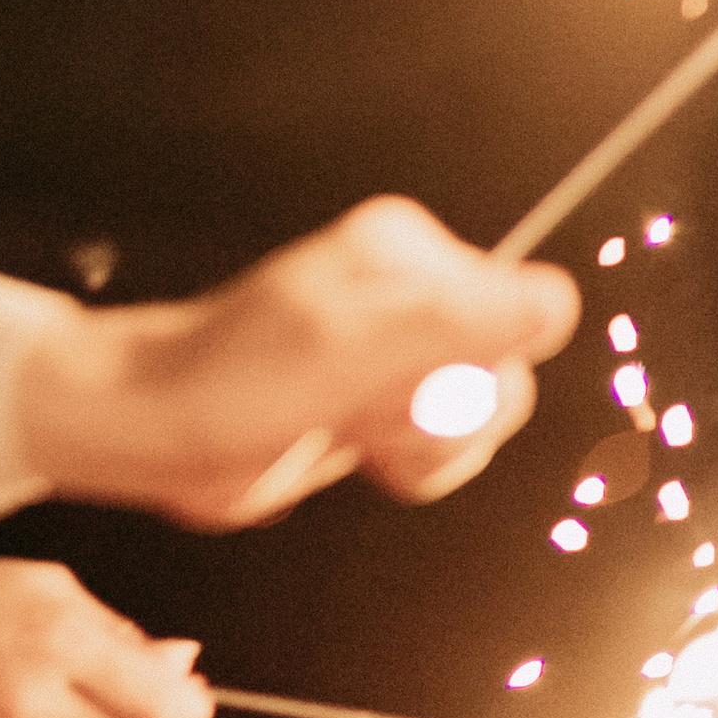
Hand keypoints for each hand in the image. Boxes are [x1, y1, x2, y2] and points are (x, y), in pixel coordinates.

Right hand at [0, 560, 211, 717]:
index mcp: (56, 636)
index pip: (164, 705)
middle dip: (121, 714)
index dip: (187, 708)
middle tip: (77, 682)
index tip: (185, 702)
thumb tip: (183, 667)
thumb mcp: (38, 585)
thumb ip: (116, 628)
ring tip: (29, 704)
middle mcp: (31, 700)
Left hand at [15, 195, 579, 528]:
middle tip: (363, 410)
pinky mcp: (382, 395)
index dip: (466, 378)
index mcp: (408, 252)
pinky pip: (443, 446)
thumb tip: (555, 299)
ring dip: (422, 450)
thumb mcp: (350, 346)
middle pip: (504, 379)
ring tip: (349, 428)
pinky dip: (409, 465)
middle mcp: (413, 291)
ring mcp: (399, 346)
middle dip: (444, 423)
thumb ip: (457, 321)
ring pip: (477, 421)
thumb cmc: (237, 380)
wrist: (162, 429)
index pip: (519, 322)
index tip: (395, 382)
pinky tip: (353, 448)